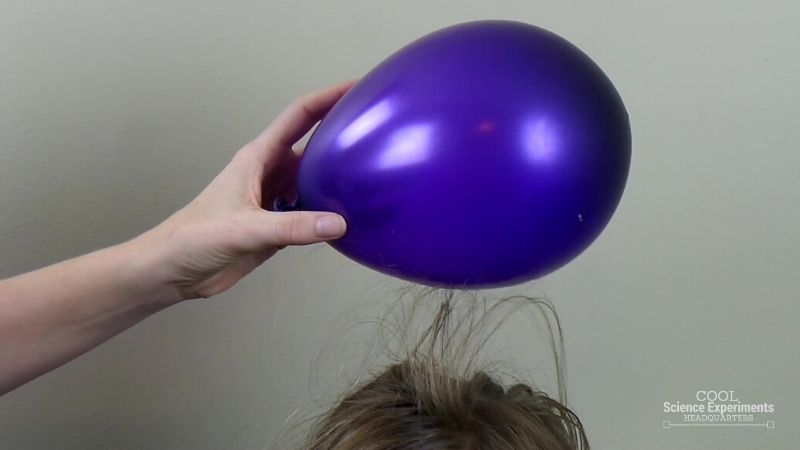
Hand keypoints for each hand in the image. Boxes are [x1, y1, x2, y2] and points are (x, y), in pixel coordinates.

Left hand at [128, 81, 355, 302]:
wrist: (174, 270)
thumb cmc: (194, 237)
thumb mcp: (245, 228)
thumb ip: (291, 227)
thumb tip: (339, 223)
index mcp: (259, 158)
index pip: (300, 117)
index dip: (329, 97)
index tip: (358, 86)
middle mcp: (271, 173)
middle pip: (314, 146)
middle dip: (342, 136)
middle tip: (378, 131)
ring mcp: (276, 199)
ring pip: (316, 181)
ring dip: (338, 180)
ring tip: (374, 176)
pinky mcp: (279, 225)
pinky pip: (313, 213)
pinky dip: (330, 215)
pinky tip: (350, 220)